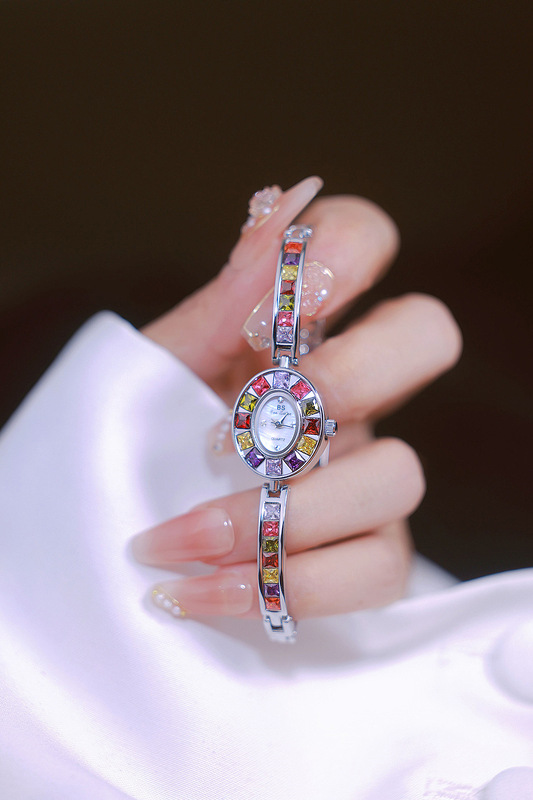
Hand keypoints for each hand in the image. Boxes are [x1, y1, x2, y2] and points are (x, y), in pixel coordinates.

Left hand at [133, 177, 461, 619]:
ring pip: (403, 474)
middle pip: (429, 334)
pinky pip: (376, 570)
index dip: (337, 260)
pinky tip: (204, 588)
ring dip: (286, 514)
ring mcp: (366, 470)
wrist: (112, 526)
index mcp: (298, 326)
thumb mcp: (160, 367)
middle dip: (350, 375)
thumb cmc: (141, 435)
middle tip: (249, 430)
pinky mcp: (367, 552)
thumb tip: (276, 222)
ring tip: (185, 534)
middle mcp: (349, 390)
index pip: (363, 240)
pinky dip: (288, 586)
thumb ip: (217, 306)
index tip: (261, 323)